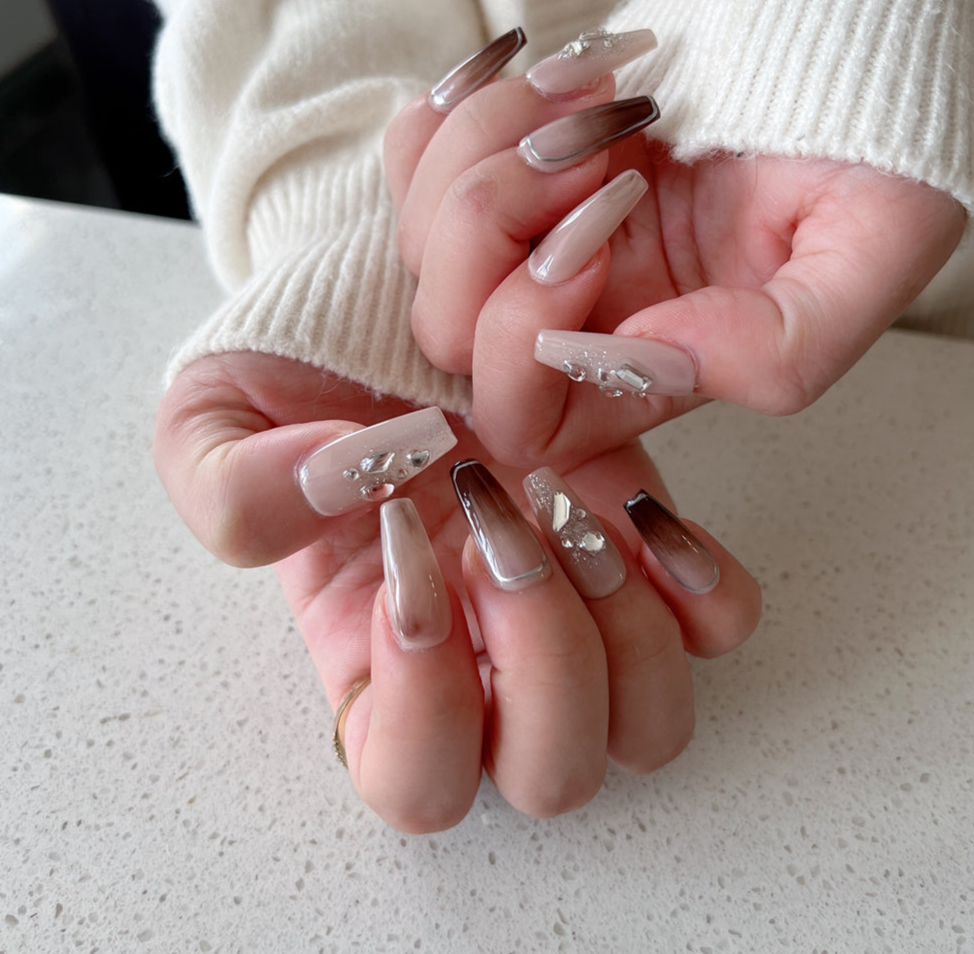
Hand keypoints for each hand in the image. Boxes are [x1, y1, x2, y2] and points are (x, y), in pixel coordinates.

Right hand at [154, 352, 760, 831]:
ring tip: (565, 505)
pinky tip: (637, 508)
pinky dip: (701, 585)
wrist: (390, 313)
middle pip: (555, 773)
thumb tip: (346, 487)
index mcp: (375, 664)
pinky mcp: (645, 554)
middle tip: (500, 529)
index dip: (425, 705)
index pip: (415, 782)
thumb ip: (235, 487)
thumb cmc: (300, 381)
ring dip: (624, 624)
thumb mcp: (212, 422)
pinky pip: (719, 628)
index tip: (411, 560)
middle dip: (542, 656)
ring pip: (651, 725)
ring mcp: (579, 616)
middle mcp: (488, 666)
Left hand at [386, 72, 965, 468]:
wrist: (840, 33)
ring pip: (422, 239)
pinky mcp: (515, 160)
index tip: (597, 240)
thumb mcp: (874, 253)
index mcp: (647, 364)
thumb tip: (653, 353)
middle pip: (446, 333)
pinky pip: (416, 157)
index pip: (521, 421)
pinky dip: (456, 113)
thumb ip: (779, 349)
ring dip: (487, 150)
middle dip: (495, 228)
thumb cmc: (864, 140)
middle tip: (592, 154)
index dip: (524, 346)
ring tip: (594, 98)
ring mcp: (537, 235)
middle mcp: (579, 312)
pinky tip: (536, 85)